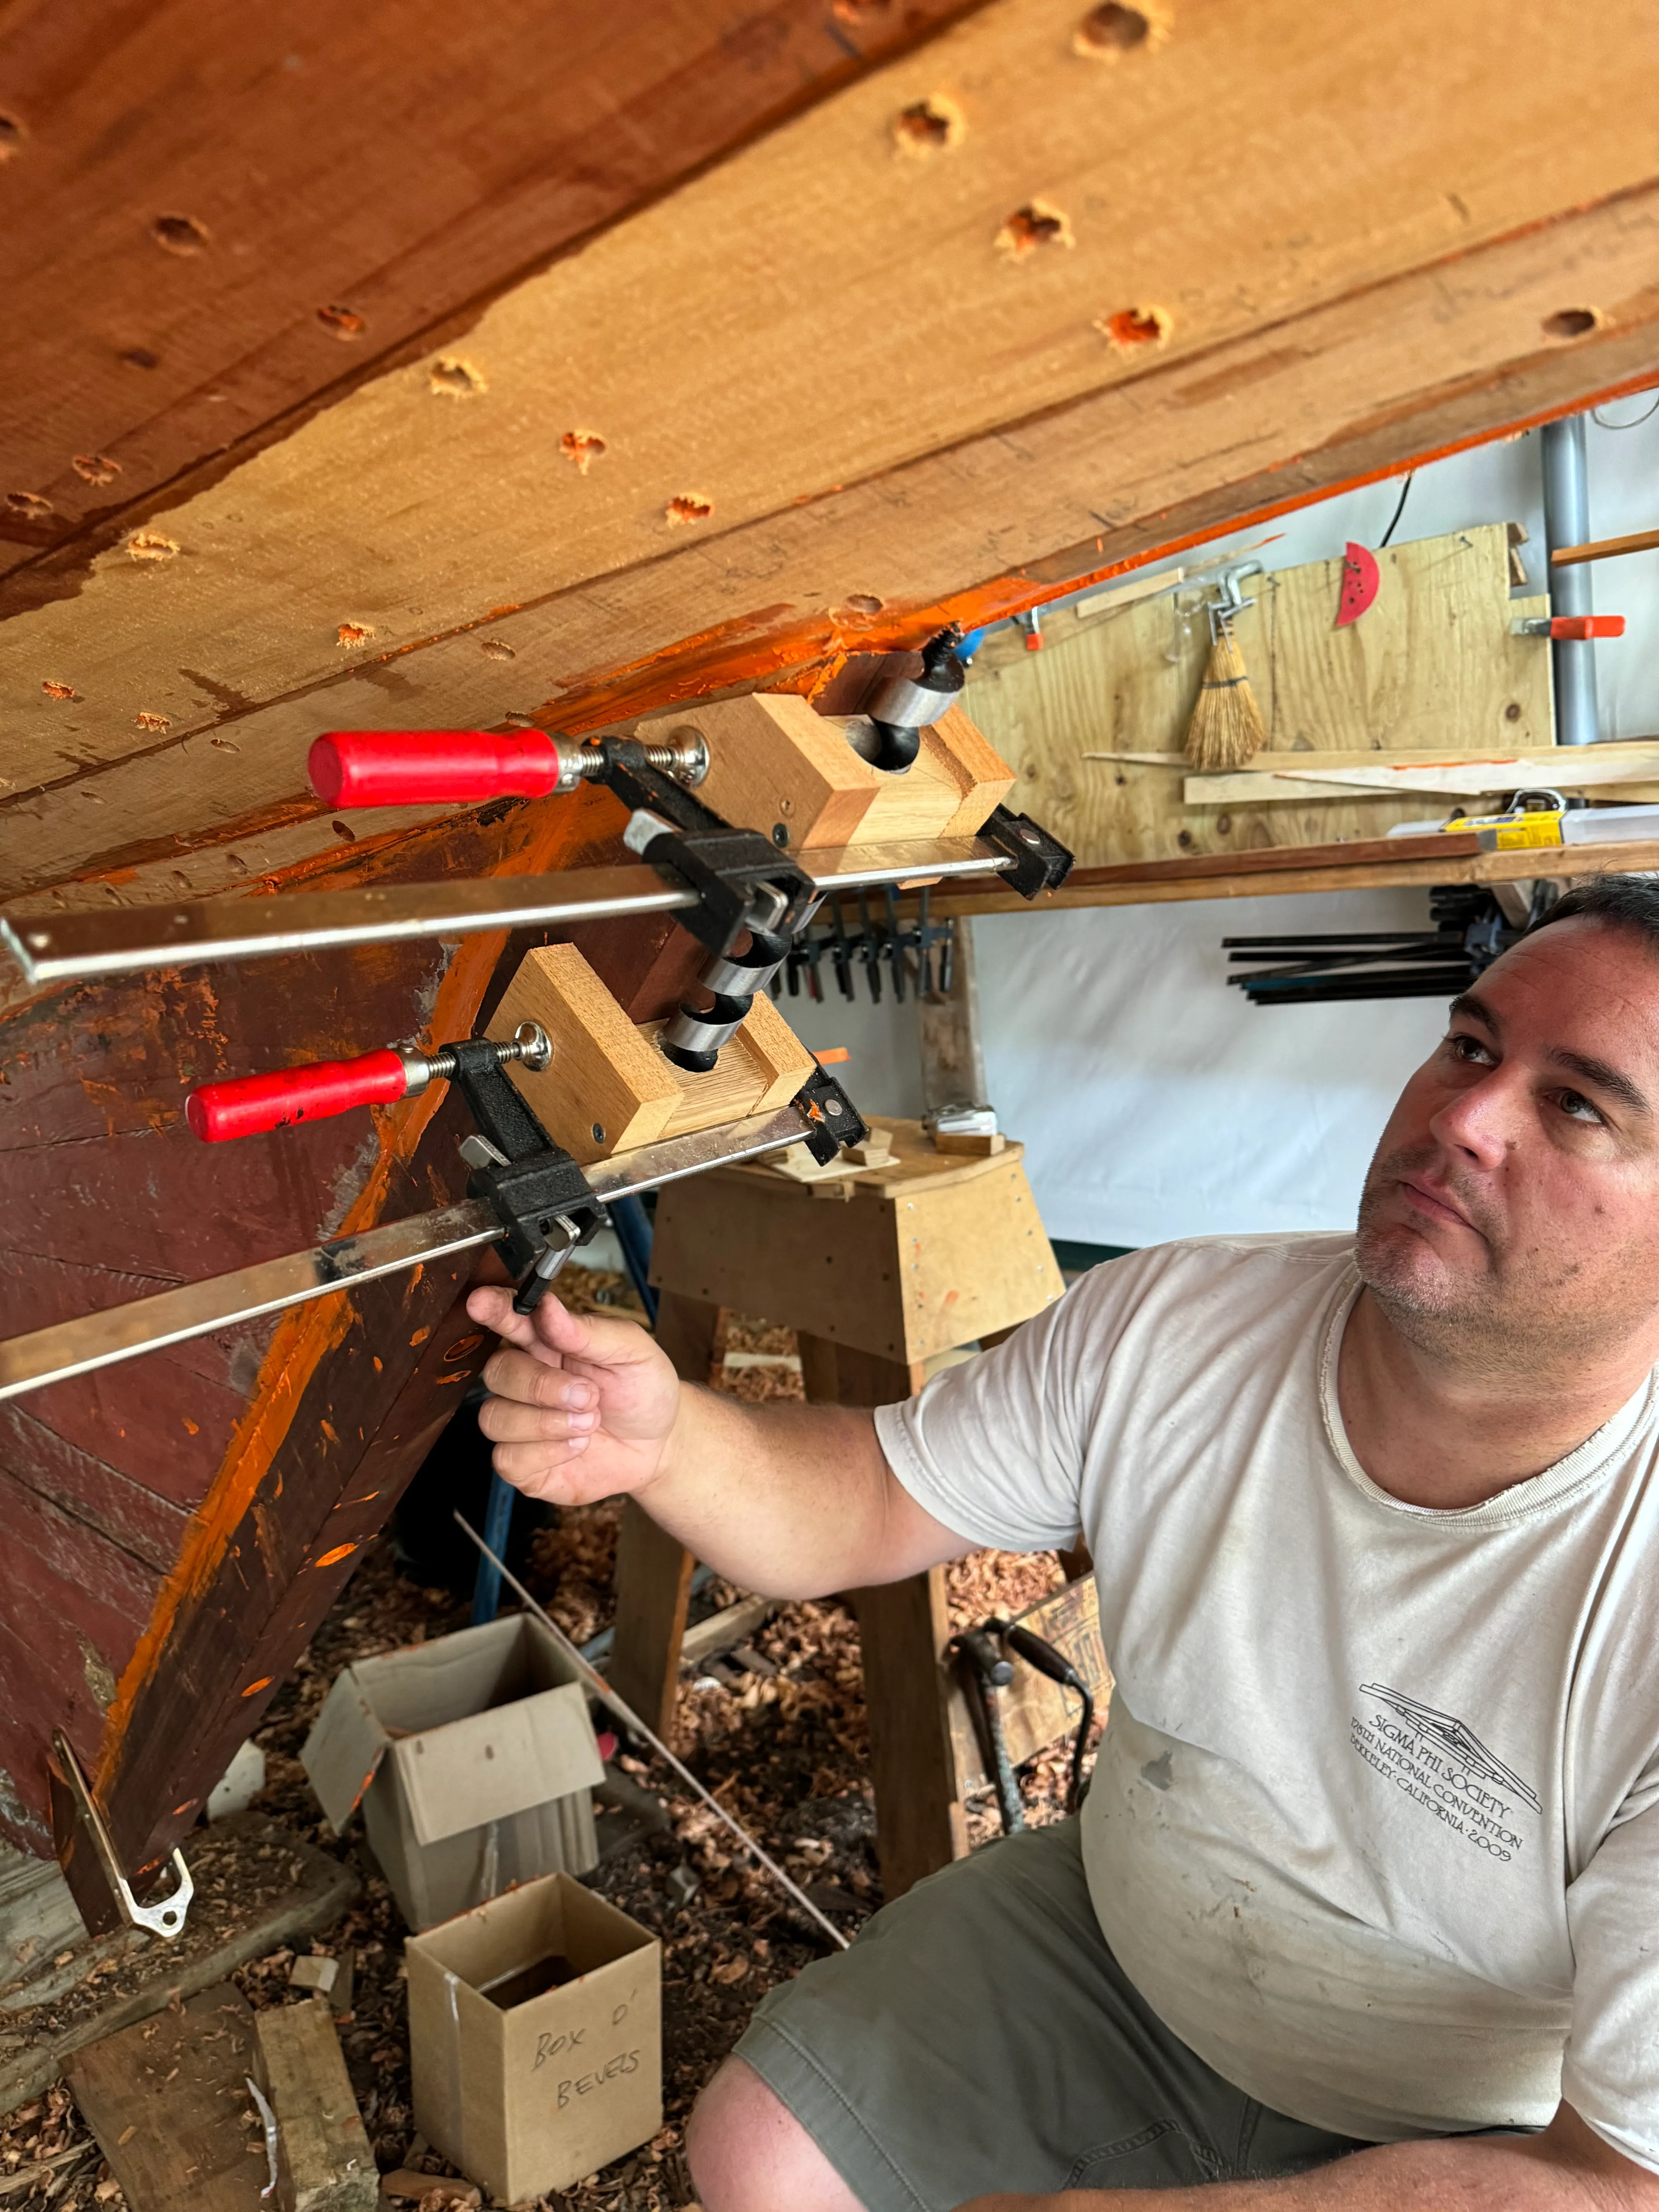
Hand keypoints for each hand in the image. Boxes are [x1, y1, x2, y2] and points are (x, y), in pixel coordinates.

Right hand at [465, 1285, 682, 1506]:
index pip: (509, 1319)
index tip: (481, 1302)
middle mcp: (526, 1379)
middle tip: (588, 1395)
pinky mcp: (523, 1463)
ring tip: (590, 1421)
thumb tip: (548, 1306)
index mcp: (547, 1343)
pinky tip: (577, 1446)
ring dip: (546, 1423)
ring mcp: (520, 1422)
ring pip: (494, 1418)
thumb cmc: (643, 1390)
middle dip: (540, 1386)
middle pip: (496, 1372)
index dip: (493, 1310)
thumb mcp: (632, 1352)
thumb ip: (588, 1331)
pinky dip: (546, 1453)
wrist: (660, 1444)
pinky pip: (507, 1458)